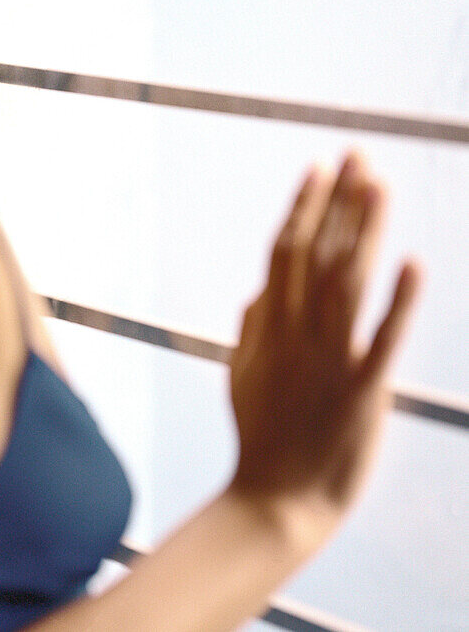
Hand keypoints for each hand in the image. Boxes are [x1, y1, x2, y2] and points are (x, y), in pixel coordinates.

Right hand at [228, 152, 422, 534]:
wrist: (277, 501)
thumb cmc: (261, 438)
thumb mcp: (240, 377)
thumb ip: (250, 330)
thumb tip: (256, 290)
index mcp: (269, 328)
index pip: (286, 252)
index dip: (304, 207)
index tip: (319, 166)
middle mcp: (297, 334)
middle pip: (317, 254)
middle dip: (337, 201)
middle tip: (356, 153)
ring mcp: (329, 360)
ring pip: (348, 282)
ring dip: (364, 231)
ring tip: (379, 183)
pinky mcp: (363, 390)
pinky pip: (384, 340)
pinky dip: (399, 301)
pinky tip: (413, 262)